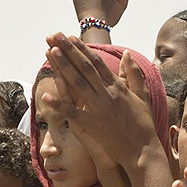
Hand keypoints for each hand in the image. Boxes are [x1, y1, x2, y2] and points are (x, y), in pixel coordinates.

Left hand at [44, 34, 158, 165]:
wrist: (142, 150)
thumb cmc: (142, 124)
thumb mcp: (142, 96)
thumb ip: (133, 74)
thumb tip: (127, 54)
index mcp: (117, 87)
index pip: (96, 63)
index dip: (82, 49)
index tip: (70, 37)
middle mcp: (106, 94)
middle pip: (84, 67)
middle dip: (68, 50)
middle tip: (54, 36)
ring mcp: (98, 108)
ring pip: (77, 84)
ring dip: (63, 67)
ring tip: (50, 52)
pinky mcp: (92, 124)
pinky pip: (72, 112)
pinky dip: (58, 104)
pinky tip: (44, 96)